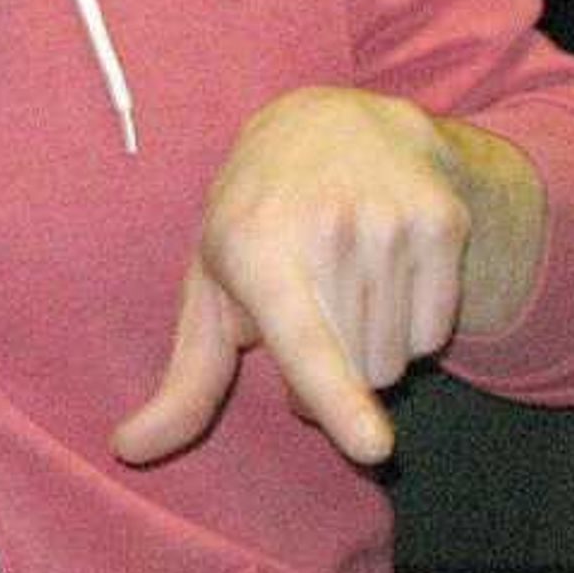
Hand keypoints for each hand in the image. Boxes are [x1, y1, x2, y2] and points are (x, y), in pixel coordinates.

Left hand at [114, 87, 531, 467]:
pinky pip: (433, 334)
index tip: (372, 448)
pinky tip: (382, 275)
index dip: (336, 399)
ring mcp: (393, 220)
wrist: (334, 122)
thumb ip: (184, 379)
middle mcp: (329, 228)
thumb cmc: (256, 220)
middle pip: (355, 376)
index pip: (305, 343)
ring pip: (396, 361)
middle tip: (306, 315)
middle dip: (329, 377)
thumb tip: (129, 450)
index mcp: (257, 247)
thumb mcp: (209, 287)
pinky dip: (409, 328)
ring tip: (341, 290)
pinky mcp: (443, 220)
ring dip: (368, 353)